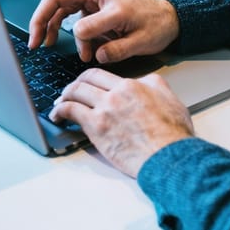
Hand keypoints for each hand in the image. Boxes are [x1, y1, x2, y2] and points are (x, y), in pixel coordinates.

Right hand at [28, 0, 179, 63]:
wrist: (170, 19)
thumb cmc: (157, 24)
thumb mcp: (140, 38)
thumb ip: (115, 45)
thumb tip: (92, 49)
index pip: (65, 2)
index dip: (54, 24)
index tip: (54, 44)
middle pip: (56, 0)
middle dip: (42, 21)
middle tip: (35, 43)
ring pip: (62, 8)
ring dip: (53, 27)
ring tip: (50, 45)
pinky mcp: (95, 7)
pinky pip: (74, 16)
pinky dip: (69, 31)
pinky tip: (71, 44)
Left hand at [51, 68, 194, 177]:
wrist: (169, 155)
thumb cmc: (172, 134)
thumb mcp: (169, 98)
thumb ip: (153, 86)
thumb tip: (144, 82)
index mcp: (132, 86)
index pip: (101, 74)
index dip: (88, 78)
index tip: (85, 84)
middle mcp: (116, 93)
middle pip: (85, 81)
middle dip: (74, 85)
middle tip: (69, 92)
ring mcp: (105, 109)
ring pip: (75, 93)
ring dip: (63, 97)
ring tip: (59, 104)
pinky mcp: (96, 127)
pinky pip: (70, 111)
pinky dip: (59, 111)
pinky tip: (57, 115)